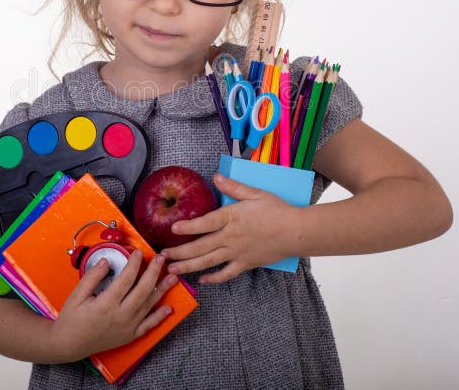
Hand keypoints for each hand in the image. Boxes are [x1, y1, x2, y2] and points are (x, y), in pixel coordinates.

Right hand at [49, 250, 177, 361]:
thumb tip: (106, 261)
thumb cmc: (71, 319)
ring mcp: (127, 327)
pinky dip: (159, 317)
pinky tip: (168, 308)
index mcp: (106, 304)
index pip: (126, 279)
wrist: (69, 345)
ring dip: (162, 290)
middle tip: (161, 259)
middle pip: (143, 290)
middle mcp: (120, 316)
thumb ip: (92, 277)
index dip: (134, 263)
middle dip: (153, 272)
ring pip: (148, 305)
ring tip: (173, 277)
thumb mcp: (76, 295)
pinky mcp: (129, 336)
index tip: (138, 252)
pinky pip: (148, 325)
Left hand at [160, 173, 301, 283]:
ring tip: (173, 270)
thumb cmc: (277, 210)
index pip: (204, 223)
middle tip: (163, 255)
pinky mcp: (245, 264)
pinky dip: (213, 279)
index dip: (187, 227)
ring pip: (208, 262)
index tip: (172, 230)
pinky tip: (202, 281)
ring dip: (189, 266)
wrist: (296, 232)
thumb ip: (233, 187)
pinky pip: (226, 274)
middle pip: (200, 246)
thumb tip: (216, 176)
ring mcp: (237, 253)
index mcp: (231, 217)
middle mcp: (230, 237)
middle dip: (179, 252)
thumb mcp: (255, 193)